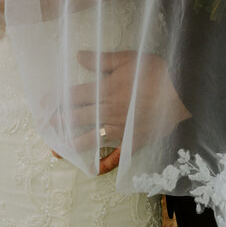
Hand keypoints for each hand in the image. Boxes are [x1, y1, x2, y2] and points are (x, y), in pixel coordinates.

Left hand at [58, 50, 190, 160]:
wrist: (182, 92)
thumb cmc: (155, 71)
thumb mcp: (128, 59)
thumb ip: (102, 60)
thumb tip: (78, 56)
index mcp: (105, 90)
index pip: (73, 96)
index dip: (56, 100)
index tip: (43, 105)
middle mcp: (108, 112)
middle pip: (77, 118)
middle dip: (59, 122)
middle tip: (46, 125)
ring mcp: (120, 129)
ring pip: (90, 138)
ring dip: (73, 144)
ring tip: (58, 149)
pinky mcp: (133, 140)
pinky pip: (117, 155)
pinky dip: (105, 163)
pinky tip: (94, 169)